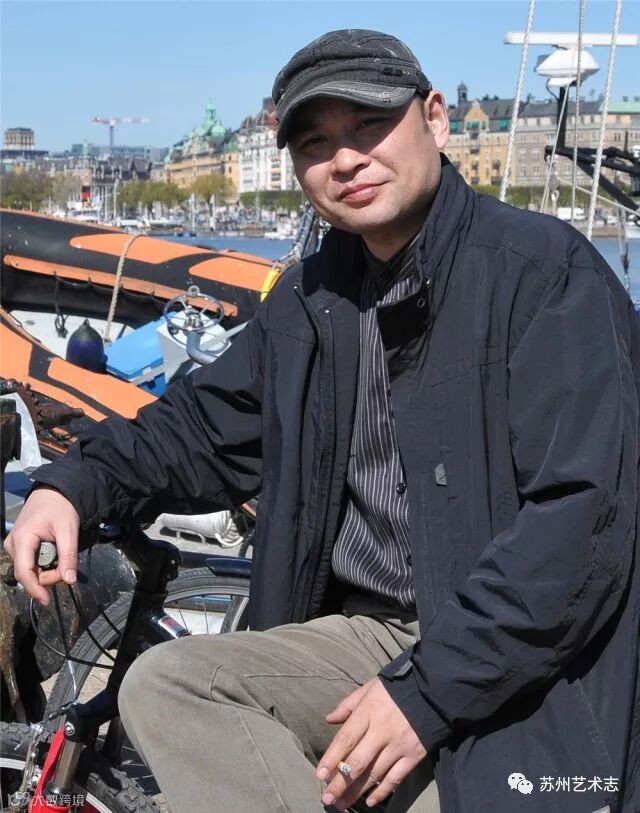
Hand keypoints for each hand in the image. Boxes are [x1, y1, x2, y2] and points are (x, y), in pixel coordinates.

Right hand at [4, 487, 79, 605]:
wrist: (54, 491)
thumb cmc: (61, 507)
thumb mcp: (68, 530)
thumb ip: (68, 556)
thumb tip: (70, 580)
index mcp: (22, 540)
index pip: (24, 573)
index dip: (35, 589)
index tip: (46, 601)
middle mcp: (13, 545)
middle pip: (30, 573)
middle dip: (49, 575)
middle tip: (68, 566)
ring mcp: (14, 545)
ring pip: (31, 569)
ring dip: (48, 569)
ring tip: (62, 554)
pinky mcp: (20, 545)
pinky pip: (31, 562)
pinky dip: (45, 563)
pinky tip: (54, 552)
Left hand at [316, 677, 426, 809]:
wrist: (432, 690)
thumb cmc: (396, 688)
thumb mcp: (370, 688)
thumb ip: (349, 704)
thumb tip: (329, 719)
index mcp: (369, 711)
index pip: (346, 738)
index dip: (331, 758)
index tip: (319, 775)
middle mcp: (383, 730)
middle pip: (358, 762)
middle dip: (340, 783)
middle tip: (326, 798)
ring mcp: (399, 745)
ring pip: (374, 774)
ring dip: (356, 791)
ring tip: (341, 804)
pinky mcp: (414, 755)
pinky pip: (396, 779)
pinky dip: (382, 792)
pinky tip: (369, 801)